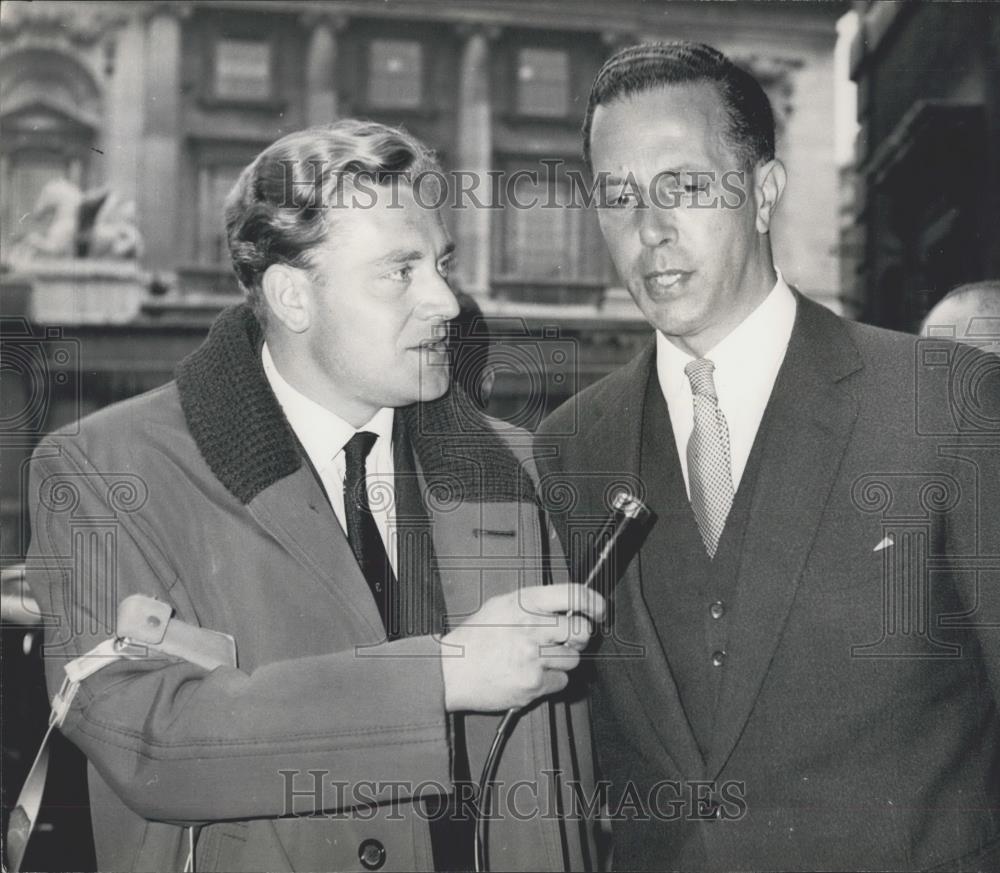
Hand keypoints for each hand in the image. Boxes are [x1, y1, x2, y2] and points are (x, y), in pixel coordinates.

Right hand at [440, 583, 604, 712]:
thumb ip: (533, 604)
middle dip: (577, 639)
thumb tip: (566, 606)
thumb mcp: (500, 606)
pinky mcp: (533, 683)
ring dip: (560, 662)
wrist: (449, 671)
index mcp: (524, 602)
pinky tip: (529, 674)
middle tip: (564, 642)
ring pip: (573, 659)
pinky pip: (561, 681)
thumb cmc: (474, 639)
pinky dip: (550, 681)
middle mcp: (530, 626)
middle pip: (581, 632)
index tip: (599, 611)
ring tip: (535, 660)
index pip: (573, 595)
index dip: (594, 603)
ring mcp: (532, 656)